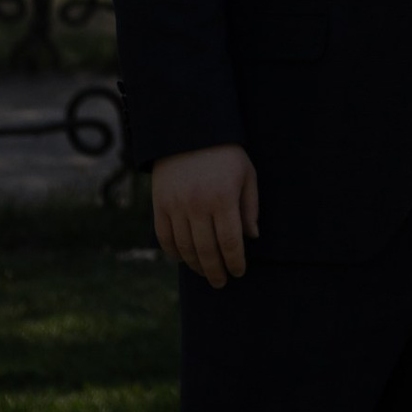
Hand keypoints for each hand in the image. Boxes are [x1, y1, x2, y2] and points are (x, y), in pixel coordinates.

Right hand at [152, 142, 259, 286]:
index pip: (230, 242)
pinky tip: (183, 259)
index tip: (239, 272)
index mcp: (223, 198)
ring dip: (195, 265)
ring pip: (185, 248)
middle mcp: (198, 205)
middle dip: (215, 271)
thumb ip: (250, 207)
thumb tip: (252, 238)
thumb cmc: (225, 153)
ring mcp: (176, 205)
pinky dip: (173, 252)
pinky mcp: (159, 204)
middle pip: (206, 250)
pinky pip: (164, 237)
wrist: (190, 130)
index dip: (235, 262)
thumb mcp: (246, 174)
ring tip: (205, 272)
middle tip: (221, 282)